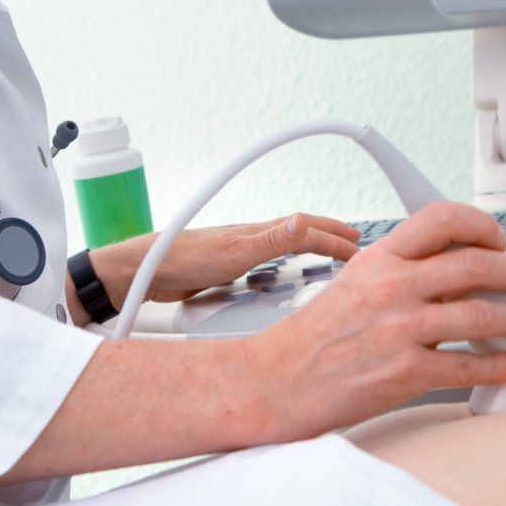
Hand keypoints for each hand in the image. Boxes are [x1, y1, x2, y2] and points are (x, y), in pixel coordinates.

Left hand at [108, 212, 364, 303]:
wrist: (143, 271)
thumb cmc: (184, 257)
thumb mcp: (236, 252)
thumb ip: (272, 238)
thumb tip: (307, 221)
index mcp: (260, 232)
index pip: (310, 231)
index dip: (337, 239)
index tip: (361, 249)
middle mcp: (252, 239)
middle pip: (300, 234)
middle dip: (329, 237)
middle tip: (354, 243)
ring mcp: (239, 254)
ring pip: (283, 251)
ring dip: (309, 252)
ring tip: (328, 260)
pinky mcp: (226, 271)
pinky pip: (265, 269)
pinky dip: (283, 271)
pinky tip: (280, 285)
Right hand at [245, 201, 505, 441]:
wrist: (275, 382)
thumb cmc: (313, 338)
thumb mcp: (354, 283)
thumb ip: (401, 272)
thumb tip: (456, 273)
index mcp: (379, 260)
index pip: (441, 219)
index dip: (482, 225)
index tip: (502, 241)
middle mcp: (391, 288)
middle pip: (476, 264)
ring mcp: (399, 330)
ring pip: (482, 313)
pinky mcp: (404, 373)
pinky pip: (468, 365)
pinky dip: (502, 364)